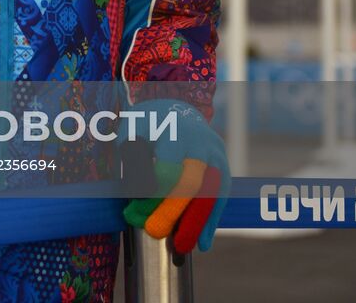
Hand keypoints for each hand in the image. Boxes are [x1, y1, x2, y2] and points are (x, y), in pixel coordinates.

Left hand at [121, 99, 230, 252]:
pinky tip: (203, 243)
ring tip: (181, 248)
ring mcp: (217, 156)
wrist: (178, 108)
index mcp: (176, 131)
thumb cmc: (150, 122)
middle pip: (190, 183)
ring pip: (210, 195)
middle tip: (153, 231)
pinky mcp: (225, 168)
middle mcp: (201, 144)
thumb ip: (131, 154)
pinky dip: (211, 222)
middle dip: (172, 211)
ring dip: (196, 223)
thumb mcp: (134, 127)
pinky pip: (220, 198)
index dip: (150, 193)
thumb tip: (131, 192)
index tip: (134, 211)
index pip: (166, 168)